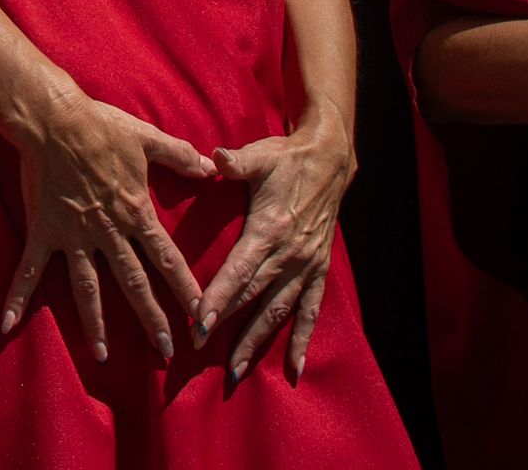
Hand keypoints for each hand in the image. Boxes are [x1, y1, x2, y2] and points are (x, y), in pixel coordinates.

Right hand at [0, 78, 217, 362]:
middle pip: (133, 282)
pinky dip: (18, 297)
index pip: (166, 257)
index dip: (185, 287)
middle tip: (165, 350)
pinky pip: (29, 270)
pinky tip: (8, 325)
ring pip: (88, 288)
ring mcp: (73, 235)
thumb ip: (180, 155)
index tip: (202, 314)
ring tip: (102, 357)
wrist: (52, 119)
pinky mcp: (44, 230)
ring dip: (96, 324)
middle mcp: (107, 231)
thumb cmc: (100, 126)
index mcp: (135, 212)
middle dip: (151, 318)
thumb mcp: (146, 138)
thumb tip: (212, 168)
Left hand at [192, 124, 349, 383]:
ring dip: (258, 342)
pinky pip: (309, 312)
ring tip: (237, 371)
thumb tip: (214, 157)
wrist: (329, 162)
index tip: (199, 322)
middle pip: (254, 298)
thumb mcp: (259, 156)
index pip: (240, 271)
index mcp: (270, 230)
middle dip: (228, 326)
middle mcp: (289, 255)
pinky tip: (294, 368)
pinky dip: (301, 341)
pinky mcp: (317, 271)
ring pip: (279, 313)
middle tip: (201, 349)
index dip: (219, 296)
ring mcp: (305, 267)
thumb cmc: (285, 159)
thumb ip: (235, 162)